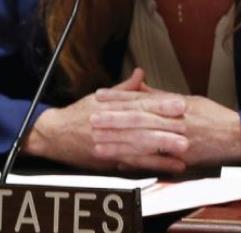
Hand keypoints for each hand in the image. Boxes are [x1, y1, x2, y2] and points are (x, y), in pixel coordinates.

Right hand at [25, 69, 186, 171]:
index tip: (180, 104)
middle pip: (141, 125)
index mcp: (111, 107)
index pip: (140, 104)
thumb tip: (140, 73)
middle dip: (165, 127)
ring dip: (162, 148)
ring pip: (139, 145)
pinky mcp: (108, 160)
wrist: (54, 134)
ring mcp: (109, 143)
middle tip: (187, 127)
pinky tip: (169, 167)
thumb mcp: (100, 97)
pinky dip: (153, 165)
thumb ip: (124, 89)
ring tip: (183, 148)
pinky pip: (133, 163)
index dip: (161, 104)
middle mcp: (111, 125)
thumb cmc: (78, 115)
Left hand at [93, 85, 240, 168]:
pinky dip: (137, 160)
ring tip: (99, 141)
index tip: (100, 96)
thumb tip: (140, 88)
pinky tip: (120, 161)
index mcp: (175, 105)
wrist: (239, 136)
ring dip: (119, 142)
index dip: (119, 98)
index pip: (141, 99)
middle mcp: (175, 121)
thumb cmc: (215, 117)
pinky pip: (155, 160)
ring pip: (143, 140)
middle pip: (138, 119)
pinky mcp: (181, 157)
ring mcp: (178, 140)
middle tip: (92, 118)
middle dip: (113, 119)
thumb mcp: (190, 100)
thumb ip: (162, 96)